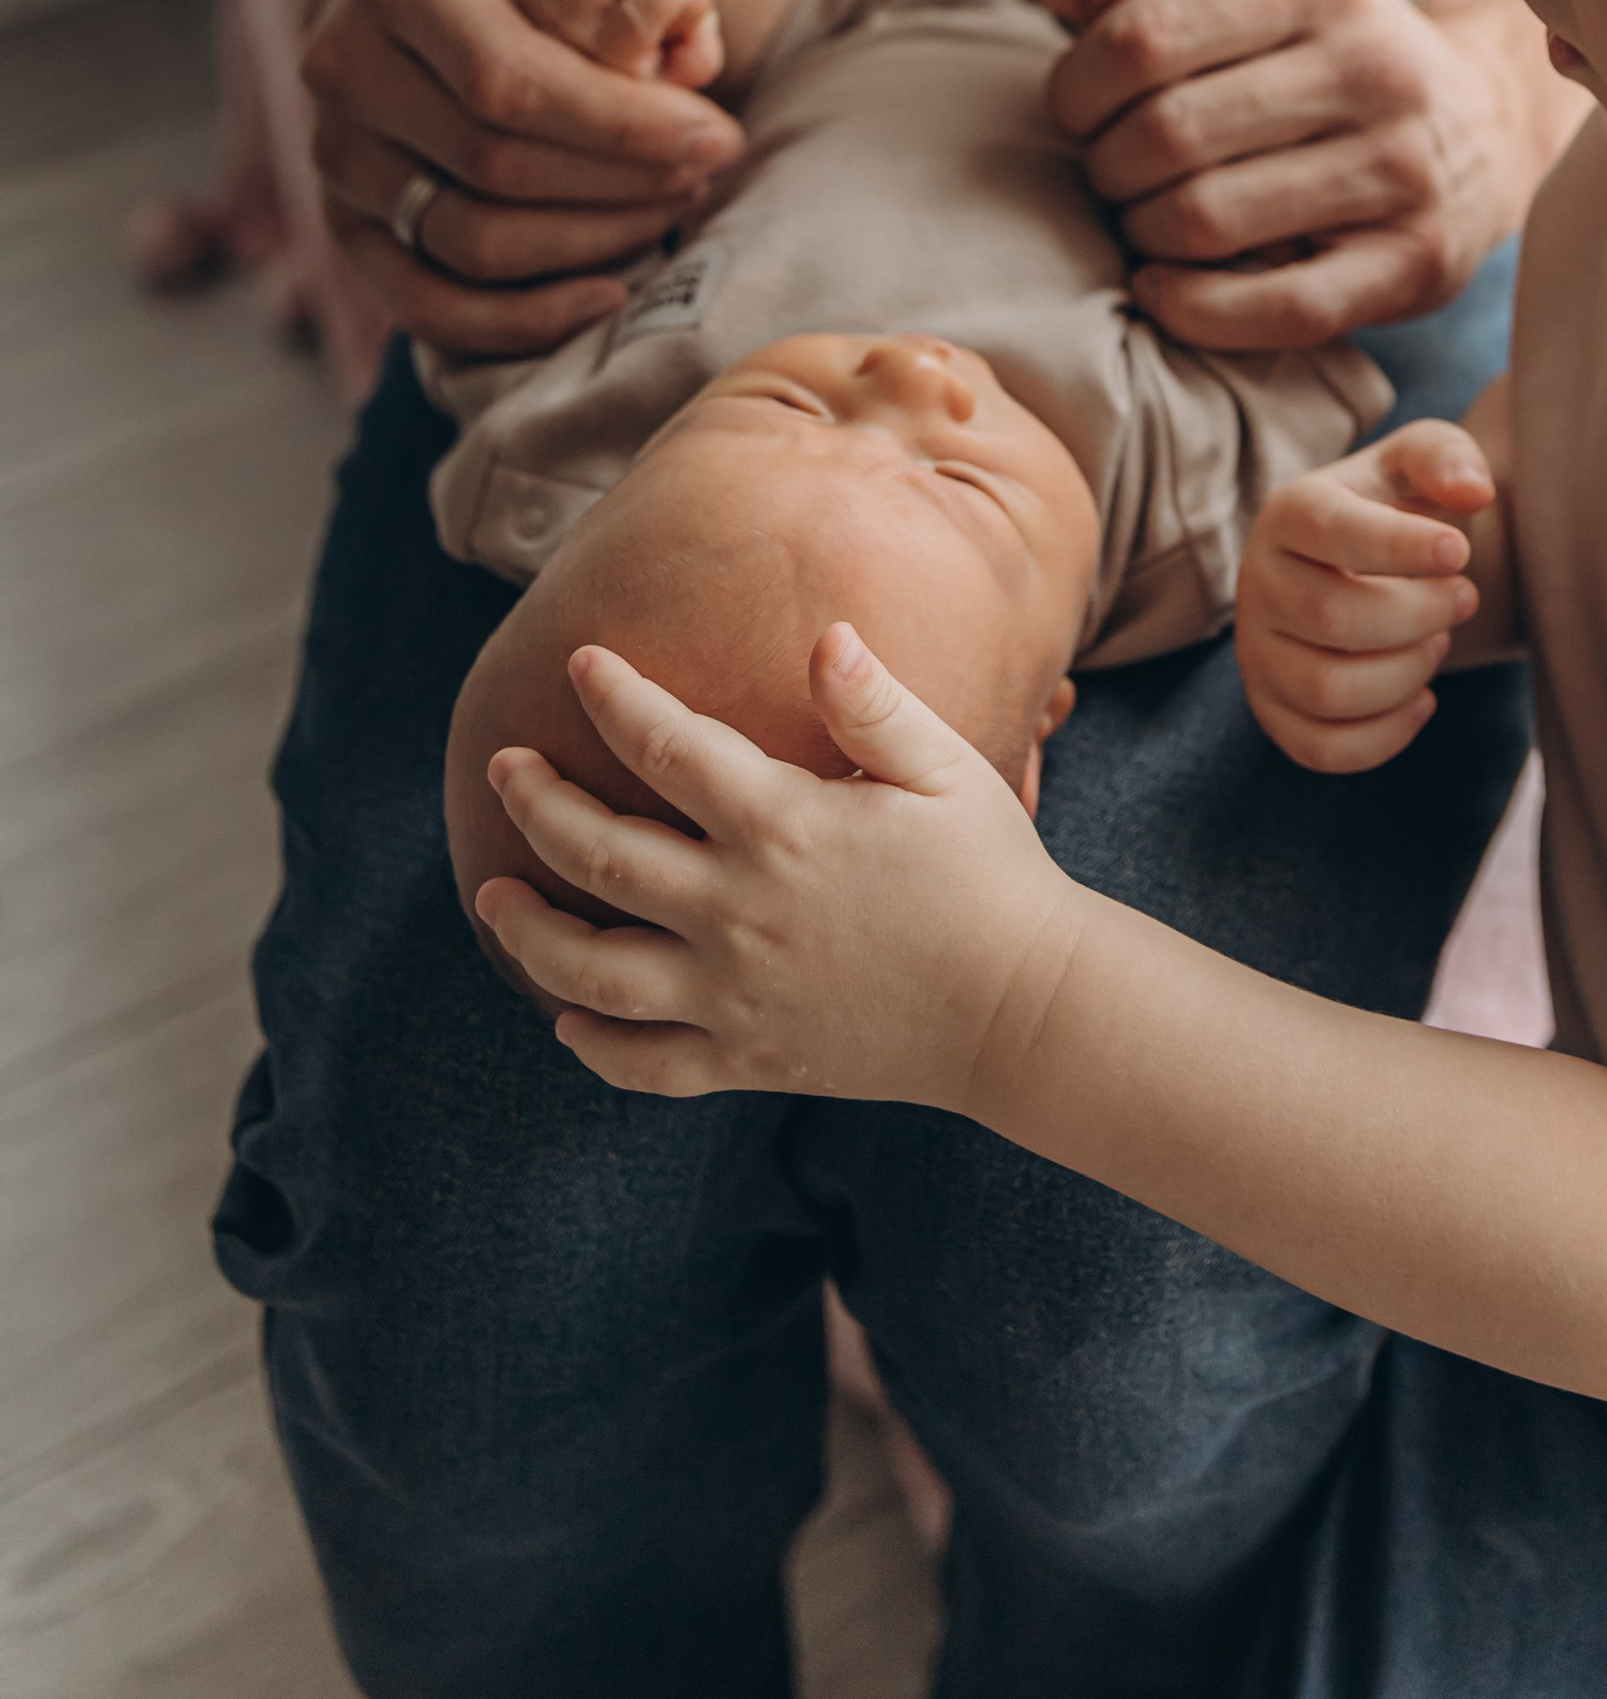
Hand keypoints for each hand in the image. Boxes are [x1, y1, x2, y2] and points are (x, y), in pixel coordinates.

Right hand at [302, 0, 743, 355]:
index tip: (715, 138)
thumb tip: (691, 79)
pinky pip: (427, 307)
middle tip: (704, 173)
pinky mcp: (343, 226)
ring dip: (591, 243)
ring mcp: (334, 155)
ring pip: (469, 242)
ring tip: (669, 208)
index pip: (510, 81)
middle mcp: (346, 68)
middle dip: (622, 184)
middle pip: (494, 167)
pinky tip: (605, 297)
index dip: (622, 125)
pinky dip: (522, 321)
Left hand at [477, 633, 1079, 1106]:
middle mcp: (738, 912)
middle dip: (537, 803)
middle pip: (600, 855)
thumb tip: (825, 634)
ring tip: (489, 897)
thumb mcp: (944, 769)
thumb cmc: (991, 873)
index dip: (616, 699)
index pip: (667, 748)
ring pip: (593, 971)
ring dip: (529, 932)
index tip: (580, 662)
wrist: (1023, 1008)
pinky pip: (646, 1064)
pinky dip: (595, 1048)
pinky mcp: (749, 1059)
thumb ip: (873, 703)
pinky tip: (566, 1020)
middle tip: (502, 765)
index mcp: (783, 827)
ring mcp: (735, 994)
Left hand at [1048, 0, 1560, 350]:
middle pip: (1164, 135)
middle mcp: (1373, 65)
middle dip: (1106, 166)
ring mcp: (1403, 169)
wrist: (1486, 123)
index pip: (1142, 38)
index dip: (1077, 88)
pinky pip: (1272, 308)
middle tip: (1112, 172)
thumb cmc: (1333, 55)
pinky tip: (1163, 286)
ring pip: (1204, 221)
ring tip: (1144, 221)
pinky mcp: (1417, 262)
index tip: (1078, 112)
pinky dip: (1189, 308)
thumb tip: (1050, 0)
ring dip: (1141, 234)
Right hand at [1236, 424, 1492, 770]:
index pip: (1330, 530)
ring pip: (1329, 691)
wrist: (1367, 565)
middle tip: (1465, 598)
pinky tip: (1421, 698)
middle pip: (1335, 618)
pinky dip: (1386, 735)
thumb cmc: (1400, 508)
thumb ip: (1449, 456)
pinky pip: (1323, 749)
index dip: (1401, 545)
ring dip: (1407, 673)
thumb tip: (1473, 491)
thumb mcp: (1422, 463)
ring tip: (1436, 641)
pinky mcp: (1272, 711)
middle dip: (1421, 615)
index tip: (1459, 550)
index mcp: (1289, 513)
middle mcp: (1258, 582)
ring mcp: (1257, 653)